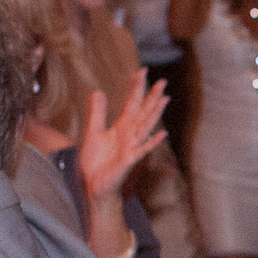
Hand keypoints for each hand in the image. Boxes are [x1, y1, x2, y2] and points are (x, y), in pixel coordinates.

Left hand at [77, 77, 167, 201]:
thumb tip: (98, 91)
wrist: (95, 186)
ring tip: (164, 99)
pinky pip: (142, 150)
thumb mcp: (93, 132)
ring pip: (145, 127)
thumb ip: (97, 113)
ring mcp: (131, 147)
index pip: (131, 103)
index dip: (136, 88)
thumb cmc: (96, 163)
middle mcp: (129, 135)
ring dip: (155, 114)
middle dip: (151, 96)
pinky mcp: (129, 161)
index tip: (141, 71)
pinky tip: (162, 134)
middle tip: (162, 80)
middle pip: (143, 112)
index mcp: (121, 127)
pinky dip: (152, 142)